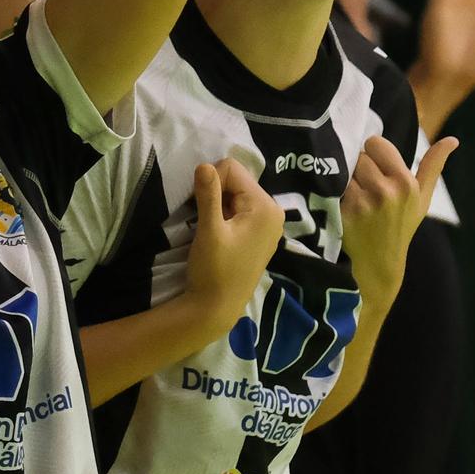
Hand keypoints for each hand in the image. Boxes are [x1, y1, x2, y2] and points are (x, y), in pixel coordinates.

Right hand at [185, 158, 283, 324]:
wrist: (217, 308)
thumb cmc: (214, 270)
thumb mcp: (209, 230)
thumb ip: (208, 195)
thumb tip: (204, 164)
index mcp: (266, 207)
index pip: (232, 169)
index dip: (211, 182)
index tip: (201, 207)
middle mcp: (273, 211)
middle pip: (236, 179)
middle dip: (215, 192)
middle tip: (205, 219)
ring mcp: (267, 223)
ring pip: (235, 193)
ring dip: (217, 203)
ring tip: (211, 228)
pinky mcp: (258, 233)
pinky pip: (239, 208)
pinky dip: (223, 213)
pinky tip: (218, 233)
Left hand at [339, 136, 454, 295]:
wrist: (378, 264)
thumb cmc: (401, 226)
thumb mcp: (422, 198)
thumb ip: (433, 166)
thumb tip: (453, 139)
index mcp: (406, 183)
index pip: (376, 143)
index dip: (374, 155)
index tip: (377, 170)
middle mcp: (385, 191)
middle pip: (358, 155)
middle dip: (359, 168)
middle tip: (365, 189)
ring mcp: (362, 202)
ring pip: (343, 168)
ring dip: (345, 178)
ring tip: (354, 197)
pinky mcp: (341, 212)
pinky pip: (330, 184)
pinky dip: (332, 191)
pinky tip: (341, 205)